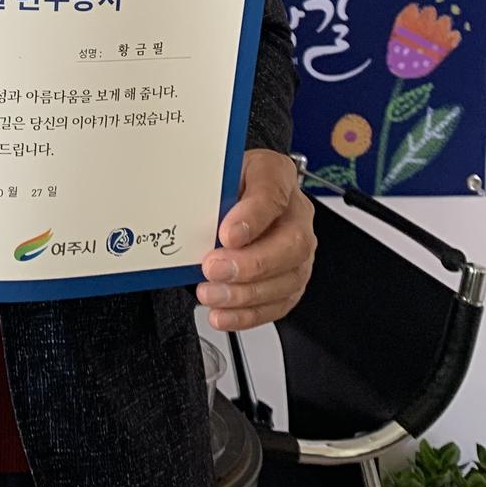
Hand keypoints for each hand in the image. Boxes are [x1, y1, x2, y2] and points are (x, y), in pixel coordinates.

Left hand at [198, 148, 315, 330]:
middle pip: (291, 244)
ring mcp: (299, 250)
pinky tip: (223, 314)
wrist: (236, 191)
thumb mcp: (213, 172)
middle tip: (213, 269)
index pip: (272, 194)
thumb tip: (186, 211)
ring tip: (211, 295)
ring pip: (288, 279)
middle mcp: (296, 214)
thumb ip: (207, 190)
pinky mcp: (291, 278)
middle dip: (250, 264)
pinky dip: (249, 314)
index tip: (226, 234)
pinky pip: (279, 303)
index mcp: (276, 175)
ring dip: (246, 294)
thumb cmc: (227, 181)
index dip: (251, 218)